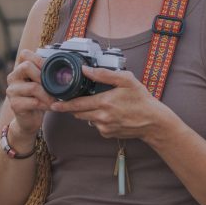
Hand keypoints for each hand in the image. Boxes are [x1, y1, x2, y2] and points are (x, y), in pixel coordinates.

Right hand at [4, 50, 55, 136]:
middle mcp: (12, 77)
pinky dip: (45, 104)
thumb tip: (64, 65)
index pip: (24, 54)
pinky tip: (50, 107)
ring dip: (48, 94)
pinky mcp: (14, 104)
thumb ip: (45, 72)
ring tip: (55, 99)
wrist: (29, 119)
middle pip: (26, 67)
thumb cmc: (38, 98)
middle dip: (43, 76)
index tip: (50, 69)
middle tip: (54, 86)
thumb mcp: (41, 82)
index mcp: (19, 69)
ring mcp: (11, 91)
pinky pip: (33, 102)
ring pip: (33, 87)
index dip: (38, 59)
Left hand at [49, 66, 170, 141]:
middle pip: (78, 113)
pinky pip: (96, 125)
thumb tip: (86, 70)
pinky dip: (98, 118)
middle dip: (73, 107)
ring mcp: (104, 127)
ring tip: (100, 103)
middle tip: (73, 99)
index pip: (77, 105)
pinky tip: (110, 113)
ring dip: (87, 111)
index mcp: (104, 102)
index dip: (63, 105)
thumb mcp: (126, 80)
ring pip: (87, 118)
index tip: (53, 103)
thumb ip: (104, 74)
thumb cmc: (141, 99)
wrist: (153, 122)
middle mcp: (102, 117)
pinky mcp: (108, 134)